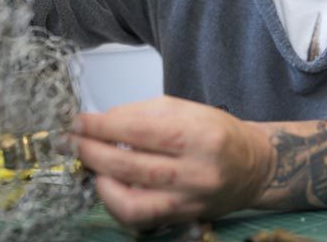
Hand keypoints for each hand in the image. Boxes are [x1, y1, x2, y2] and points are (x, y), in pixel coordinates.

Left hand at [73, 96, 274, 228]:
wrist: (254, 166)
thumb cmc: (218, 133)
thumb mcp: (187, 108)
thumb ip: (143, 112)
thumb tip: (103, 122)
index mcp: (199, 134)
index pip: (139, 129)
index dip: (102, 126)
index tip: (79, 121)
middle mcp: (197, 171)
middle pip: (131, 165)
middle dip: (93, 151)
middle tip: (73, 141)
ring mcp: (189, 201)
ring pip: (132, 200)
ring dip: (100, 180)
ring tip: (89, 163)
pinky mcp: (183, 218)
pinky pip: (139, 218)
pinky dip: (116, 203)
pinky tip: (108, 185)